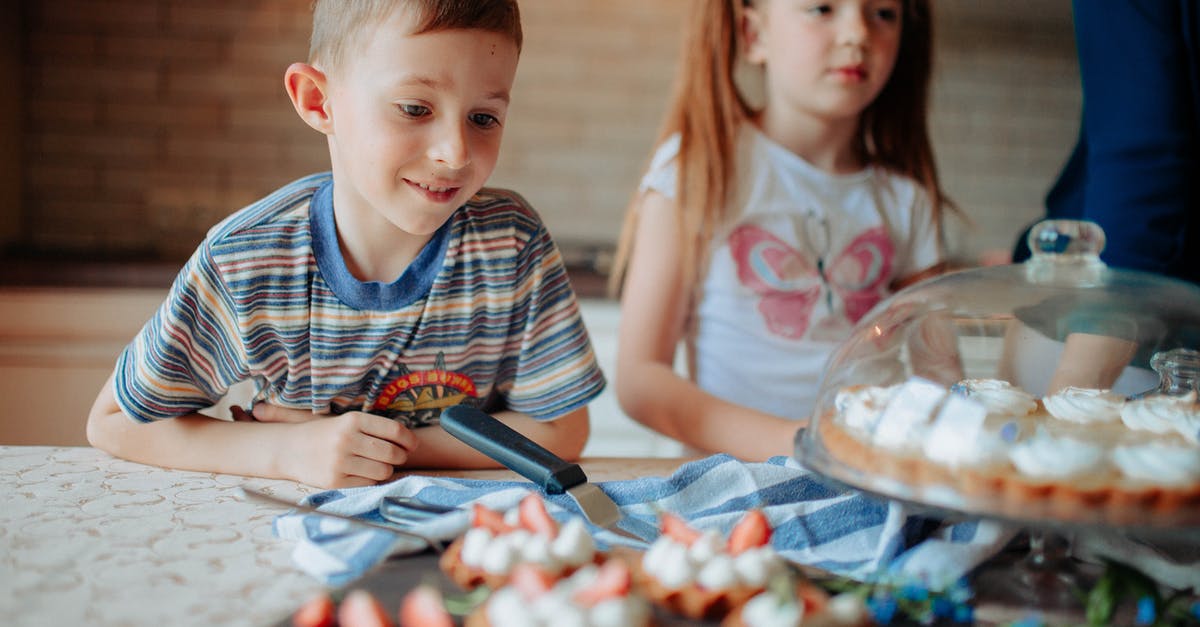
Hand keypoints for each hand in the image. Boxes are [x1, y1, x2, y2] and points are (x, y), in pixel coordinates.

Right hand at [253, 404, 418, 487]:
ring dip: (385, 470)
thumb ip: (375, 429)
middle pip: (392, 453)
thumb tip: (411, 443)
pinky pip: (368, 484)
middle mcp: (347, 439)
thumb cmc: (325, 434)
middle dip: (399, 457)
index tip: (413, 445)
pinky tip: (362, 474)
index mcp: (353, 420)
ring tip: (377, 465)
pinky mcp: (334, 481)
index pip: (395, 431)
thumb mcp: (347, 422)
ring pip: (383, 471)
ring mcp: (340, 461)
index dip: (409, 440)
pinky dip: (371, 480)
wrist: (288, 449)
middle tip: (396, 457)